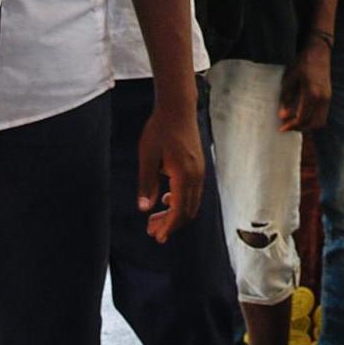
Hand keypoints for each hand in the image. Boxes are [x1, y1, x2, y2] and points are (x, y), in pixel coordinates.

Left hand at [137, 97, 205, 242]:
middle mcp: (196, 176)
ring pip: (191, 203)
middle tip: (153, 232)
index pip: (179, 211)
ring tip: (156, 219)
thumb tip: (144, 208)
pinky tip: (165, 200)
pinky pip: (192, 192)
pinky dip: (180, 202)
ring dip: (175, 214)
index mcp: (184, 176)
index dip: (168, 227)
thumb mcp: (147, 156)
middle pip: (187, 211)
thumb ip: (146, 183)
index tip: (157, 236)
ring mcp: (199, 171)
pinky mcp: (198, 166)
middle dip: (171, 225)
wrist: (177, 108)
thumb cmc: (160, 129)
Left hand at [279, 39, 332, 131]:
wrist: (318, 52)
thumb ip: (286, 98)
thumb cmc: (302, 63)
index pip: (302, 118)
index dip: (291, 126)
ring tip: (294, 123)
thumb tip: (282, 116)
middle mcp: (322, 98)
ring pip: (320, 122)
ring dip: (308, 126)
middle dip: (299, 128)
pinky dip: (313, 120)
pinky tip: (302, 116)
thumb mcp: (290, 79)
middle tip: (287, 127)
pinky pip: (323, 115)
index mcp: (311, 93)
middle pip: (313, 124)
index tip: (281, 128)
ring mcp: (327, 98)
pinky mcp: (328, 97)